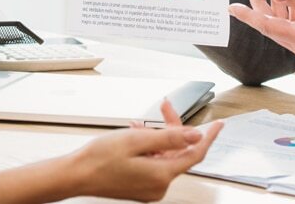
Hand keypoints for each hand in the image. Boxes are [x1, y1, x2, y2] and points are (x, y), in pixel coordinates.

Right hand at [70, 112, 222, 201]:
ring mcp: (150, 188)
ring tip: (141, 123)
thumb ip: (170, 137)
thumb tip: (196, 136)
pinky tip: (137, 136)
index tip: (218, 125)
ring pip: (165, 156)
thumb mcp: (137, 140)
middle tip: (166, 107)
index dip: (208, 137)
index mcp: (161, 175)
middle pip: (178, 152)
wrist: (76, 175)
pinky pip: (154, 163)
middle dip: (174, 128)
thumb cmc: (99, 158)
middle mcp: (159, 185)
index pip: (195, 154)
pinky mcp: (141, 187)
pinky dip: (149, 148)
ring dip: (158, 137)